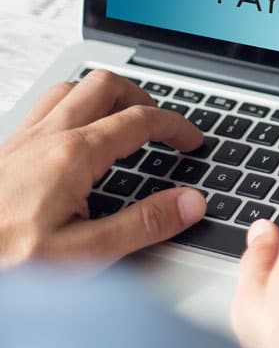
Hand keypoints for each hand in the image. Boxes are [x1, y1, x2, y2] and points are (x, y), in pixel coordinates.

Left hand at [0, 70, 205, 267]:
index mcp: (73, 156)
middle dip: (141, 97)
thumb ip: (143, 225)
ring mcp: (20, 142)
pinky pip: (42, 111)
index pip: (140, 120)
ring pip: (69, 89)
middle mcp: (45, 138)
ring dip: (101, 97)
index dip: (175, 126)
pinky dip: (70, 112)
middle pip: (103, 85)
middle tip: (159, 124)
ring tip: (121, 121)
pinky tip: (73, 142)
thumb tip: (189, 203)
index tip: (191, 141)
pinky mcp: (3, 153)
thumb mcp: (84, 255)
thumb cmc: (3, 261)